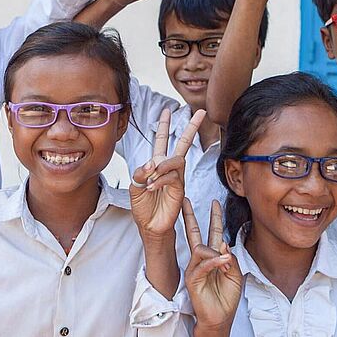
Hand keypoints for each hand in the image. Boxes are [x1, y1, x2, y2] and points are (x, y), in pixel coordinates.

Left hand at [130, 108, 206, 243]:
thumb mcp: (135, 187)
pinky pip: (173, 177)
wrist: (149, 226)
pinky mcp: (179, 189)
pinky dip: (160, 180)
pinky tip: (151, 187)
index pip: (162, 141)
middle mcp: (168, 169)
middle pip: (183, 144)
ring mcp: (176, 178)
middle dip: (191, 127)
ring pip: (176, 160)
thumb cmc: (143, 207)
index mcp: (156, 165)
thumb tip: (151, 163)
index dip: (164, 126)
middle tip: (201, 112)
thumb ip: (140, 173)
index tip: (167, 110)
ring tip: (151, 177)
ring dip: (161, 166)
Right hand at [183, 199, 242, 330]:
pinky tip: (223, 263)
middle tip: (186, 200)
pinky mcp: (192, 279)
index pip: (212, 233)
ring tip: (226, 261)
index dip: (214, 218)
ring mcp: (195, 268)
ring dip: (215, 252)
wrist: (220, 318)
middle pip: (194, 233)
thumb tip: (224, 243)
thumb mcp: (235, 275)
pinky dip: (214, 262)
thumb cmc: (226, 298)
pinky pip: (202, 265)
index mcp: (213, 257)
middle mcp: (201, 260)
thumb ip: (231, 258)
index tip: (214, 202)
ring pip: (200, 248)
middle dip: (190, 216)